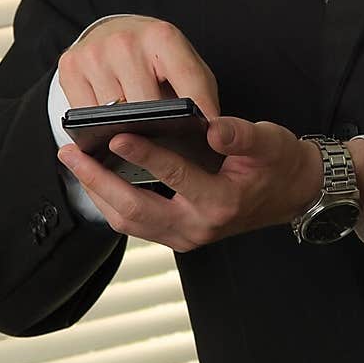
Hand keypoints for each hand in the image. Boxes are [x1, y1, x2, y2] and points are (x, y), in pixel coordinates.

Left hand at [57, 116, 323, 251]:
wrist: (292, 192)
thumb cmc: (278, 163)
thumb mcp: (268, 142)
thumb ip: (240, 135)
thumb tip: (213, 127)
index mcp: (220, 201)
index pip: (174, 176)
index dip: (144, 154)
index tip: (116, 135)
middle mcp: (198, 226)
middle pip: (134, 210)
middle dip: (98, 181)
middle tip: (71, 153)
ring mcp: (185, 235)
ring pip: (128, 222)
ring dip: (98, 193)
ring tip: (74, 163)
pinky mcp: (177, 234)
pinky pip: (135, 224)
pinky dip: (111, 202)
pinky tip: (96, 179)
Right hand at [58, 16, 218, 120]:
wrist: (115, 32)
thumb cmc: (155, 56)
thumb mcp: (185, 64)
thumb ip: (199, 92)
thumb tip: (211, 131)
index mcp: (162, 35)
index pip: (187, 80)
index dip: (202, 111)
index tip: (211, 136)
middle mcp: (125, 41)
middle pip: (146, 105)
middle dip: (159, 127)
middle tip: (168, 142)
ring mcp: (95, 53)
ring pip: (114, 115)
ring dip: (127, 129)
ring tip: (139, 133)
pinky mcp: (70, 67)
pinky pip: (86, 114)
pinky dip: (99, 125)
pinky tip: (111, 123)